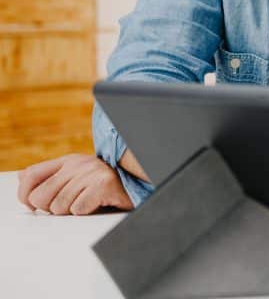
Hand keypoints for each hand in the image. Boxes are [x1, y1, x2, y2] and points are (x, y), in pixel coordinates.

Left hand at [16, 154, 132, 214]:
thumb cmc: (105, 187)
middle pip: (40, 196)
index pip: (31, 175)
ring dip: (72, 212)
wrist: (140, 187)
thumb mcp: (76, 178)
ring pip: (59, 207)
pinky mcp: (103, 185)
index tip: (33, 206)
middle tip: (68, 206)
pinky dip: (86, 212)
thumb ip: (50, 177)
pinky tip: (96, 205)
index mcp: (69, 160)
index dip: (24, 194)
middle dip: (51, 208)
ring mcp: (92, 173)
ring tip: (86, 204)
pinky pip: (78, 210)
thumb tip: (22, 176)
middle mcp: (78, 163)